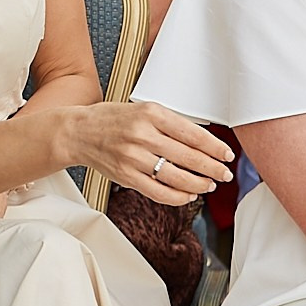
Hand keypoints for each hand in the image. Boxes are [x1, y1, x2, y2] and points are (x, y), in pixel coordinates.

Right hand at [67, 101, 232, 203]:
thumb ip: (170, 123)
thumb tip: (203, 141)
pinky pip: (159, 192)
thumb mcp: (142, 109)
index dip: (214, 147)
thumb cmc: (112, 119)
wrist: (79, 132)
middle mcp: (142, 135)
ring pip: (177, 177)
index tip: (226, 155)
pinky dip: (178, 196)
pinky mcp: (126, 176)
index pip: (192, 134)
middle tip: (224, 174)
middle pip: (188, 157)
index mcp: (150, 114)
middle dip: (212, 168)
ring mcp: (134, 157)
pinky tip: (188, 195)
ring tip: (209, 185)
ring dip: (199, 184)